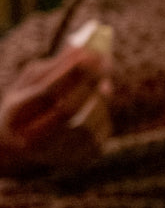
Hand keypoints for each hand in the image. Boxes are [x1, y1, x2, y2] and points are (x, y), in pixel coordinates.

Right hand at [0, 46, 112, 175]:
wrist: (20, 148)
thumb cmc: (29, 106)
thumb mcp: (30, 84)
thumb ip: (54, 66)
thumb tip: (84, 48)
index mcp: (15, 116)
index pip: (45, 93)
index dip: (69, 74)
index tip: (89, 53)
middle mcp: (32, 140)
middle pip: (68, 110)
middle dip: (89, 82)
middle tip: (105, 60)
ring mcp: (56, 154)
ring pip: (90, 120)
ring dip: (99, 96)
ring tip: (100, 82)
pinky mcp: (80, 160)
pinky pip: (102, 130)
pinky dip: (103, 111)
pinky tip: (95, 104)